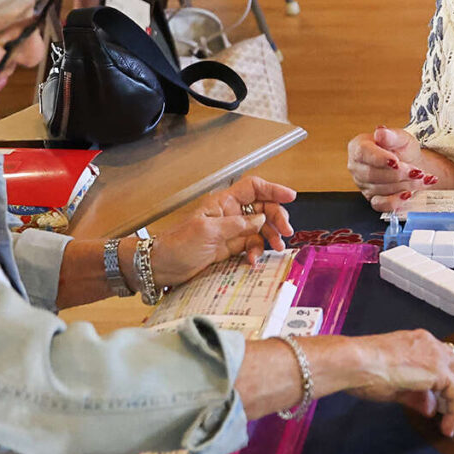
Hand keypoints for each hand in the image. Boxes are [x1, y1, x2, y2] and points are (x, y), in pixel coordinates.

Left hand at [147, 174, 294, 282]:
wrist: (162, 266)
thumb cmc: (178, 244)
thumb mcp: (208, 232)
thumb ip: (237, 224)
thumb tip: (260, 218)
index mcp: (223, 202)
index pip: (253, 187)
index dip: (273, 189)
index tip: (290, 196)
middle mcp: (230, 213)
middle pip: (262, 207)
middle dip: (276, 217)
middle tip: (285, 231)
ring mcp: (231, 231)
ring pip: (260, 228)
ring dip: (271, 236)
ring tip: (277, 248)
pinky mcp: (229, 247)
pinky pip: (251, 245)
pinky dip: (256, 252)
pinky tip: (253, 260)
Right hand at [312, 331, 453, 435]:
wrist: (353, 362)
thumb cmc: (361, 371)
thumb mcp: (393, 385)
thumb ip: (415, 395)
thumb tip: (430, 408)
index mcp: (417, 343)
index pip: (446, 356)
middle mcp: (430, 344)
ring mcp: (435, 355)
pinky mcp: (436, 370)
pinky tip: (447, 426)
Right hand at [348, 125, 434, 210]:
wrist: (411, 164)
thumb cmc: (402, 149)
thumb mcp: (401, 138)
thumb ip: (391, 135)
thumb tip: (380, 132)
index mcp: (358, 147)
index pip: (363, 153)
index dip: (379, 158)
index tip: (396, 161)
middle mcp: (357, 167)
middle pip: (372, 174)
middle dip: (398, 174)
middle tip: (417, 171)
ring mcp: (363, 185)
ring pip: (380, 189)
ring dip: (404, 185)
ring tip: (422, 179)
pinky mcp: (372, 199)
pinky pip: (380, 204)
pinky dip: (395, 201)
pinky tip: (408, 195)